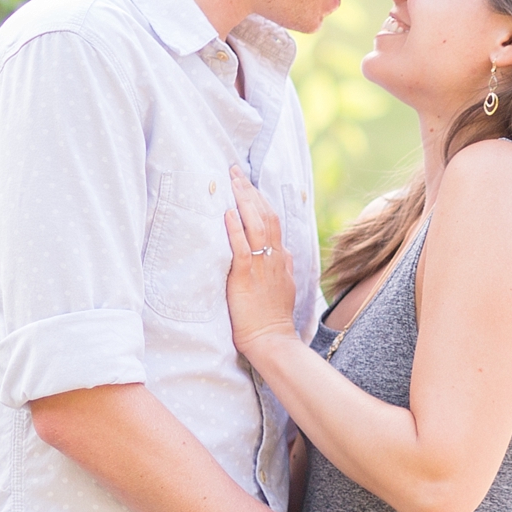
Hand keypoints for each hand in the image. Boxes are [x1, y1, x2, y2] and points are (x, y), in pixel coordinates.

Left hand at [223, 167, 300, 355]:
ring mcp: (262, 266)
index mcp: (281, 258)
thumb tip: (281, 251)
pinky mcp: (246, 278)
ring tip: (233, 182)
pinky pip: (242, 249)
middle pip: (266, 216)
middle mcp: (274, 257)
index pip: (273, 220)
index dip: (260, 200)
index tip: (248, 184)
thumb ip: (281, 266)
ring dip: (244, 201)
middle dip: (250, 192)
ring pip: (256, 226)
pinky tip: (228, 213)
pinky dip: (235, 229)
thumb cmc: (272, 317)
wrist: (272, 340)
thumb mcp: (283, 286)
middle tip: (236, 171)